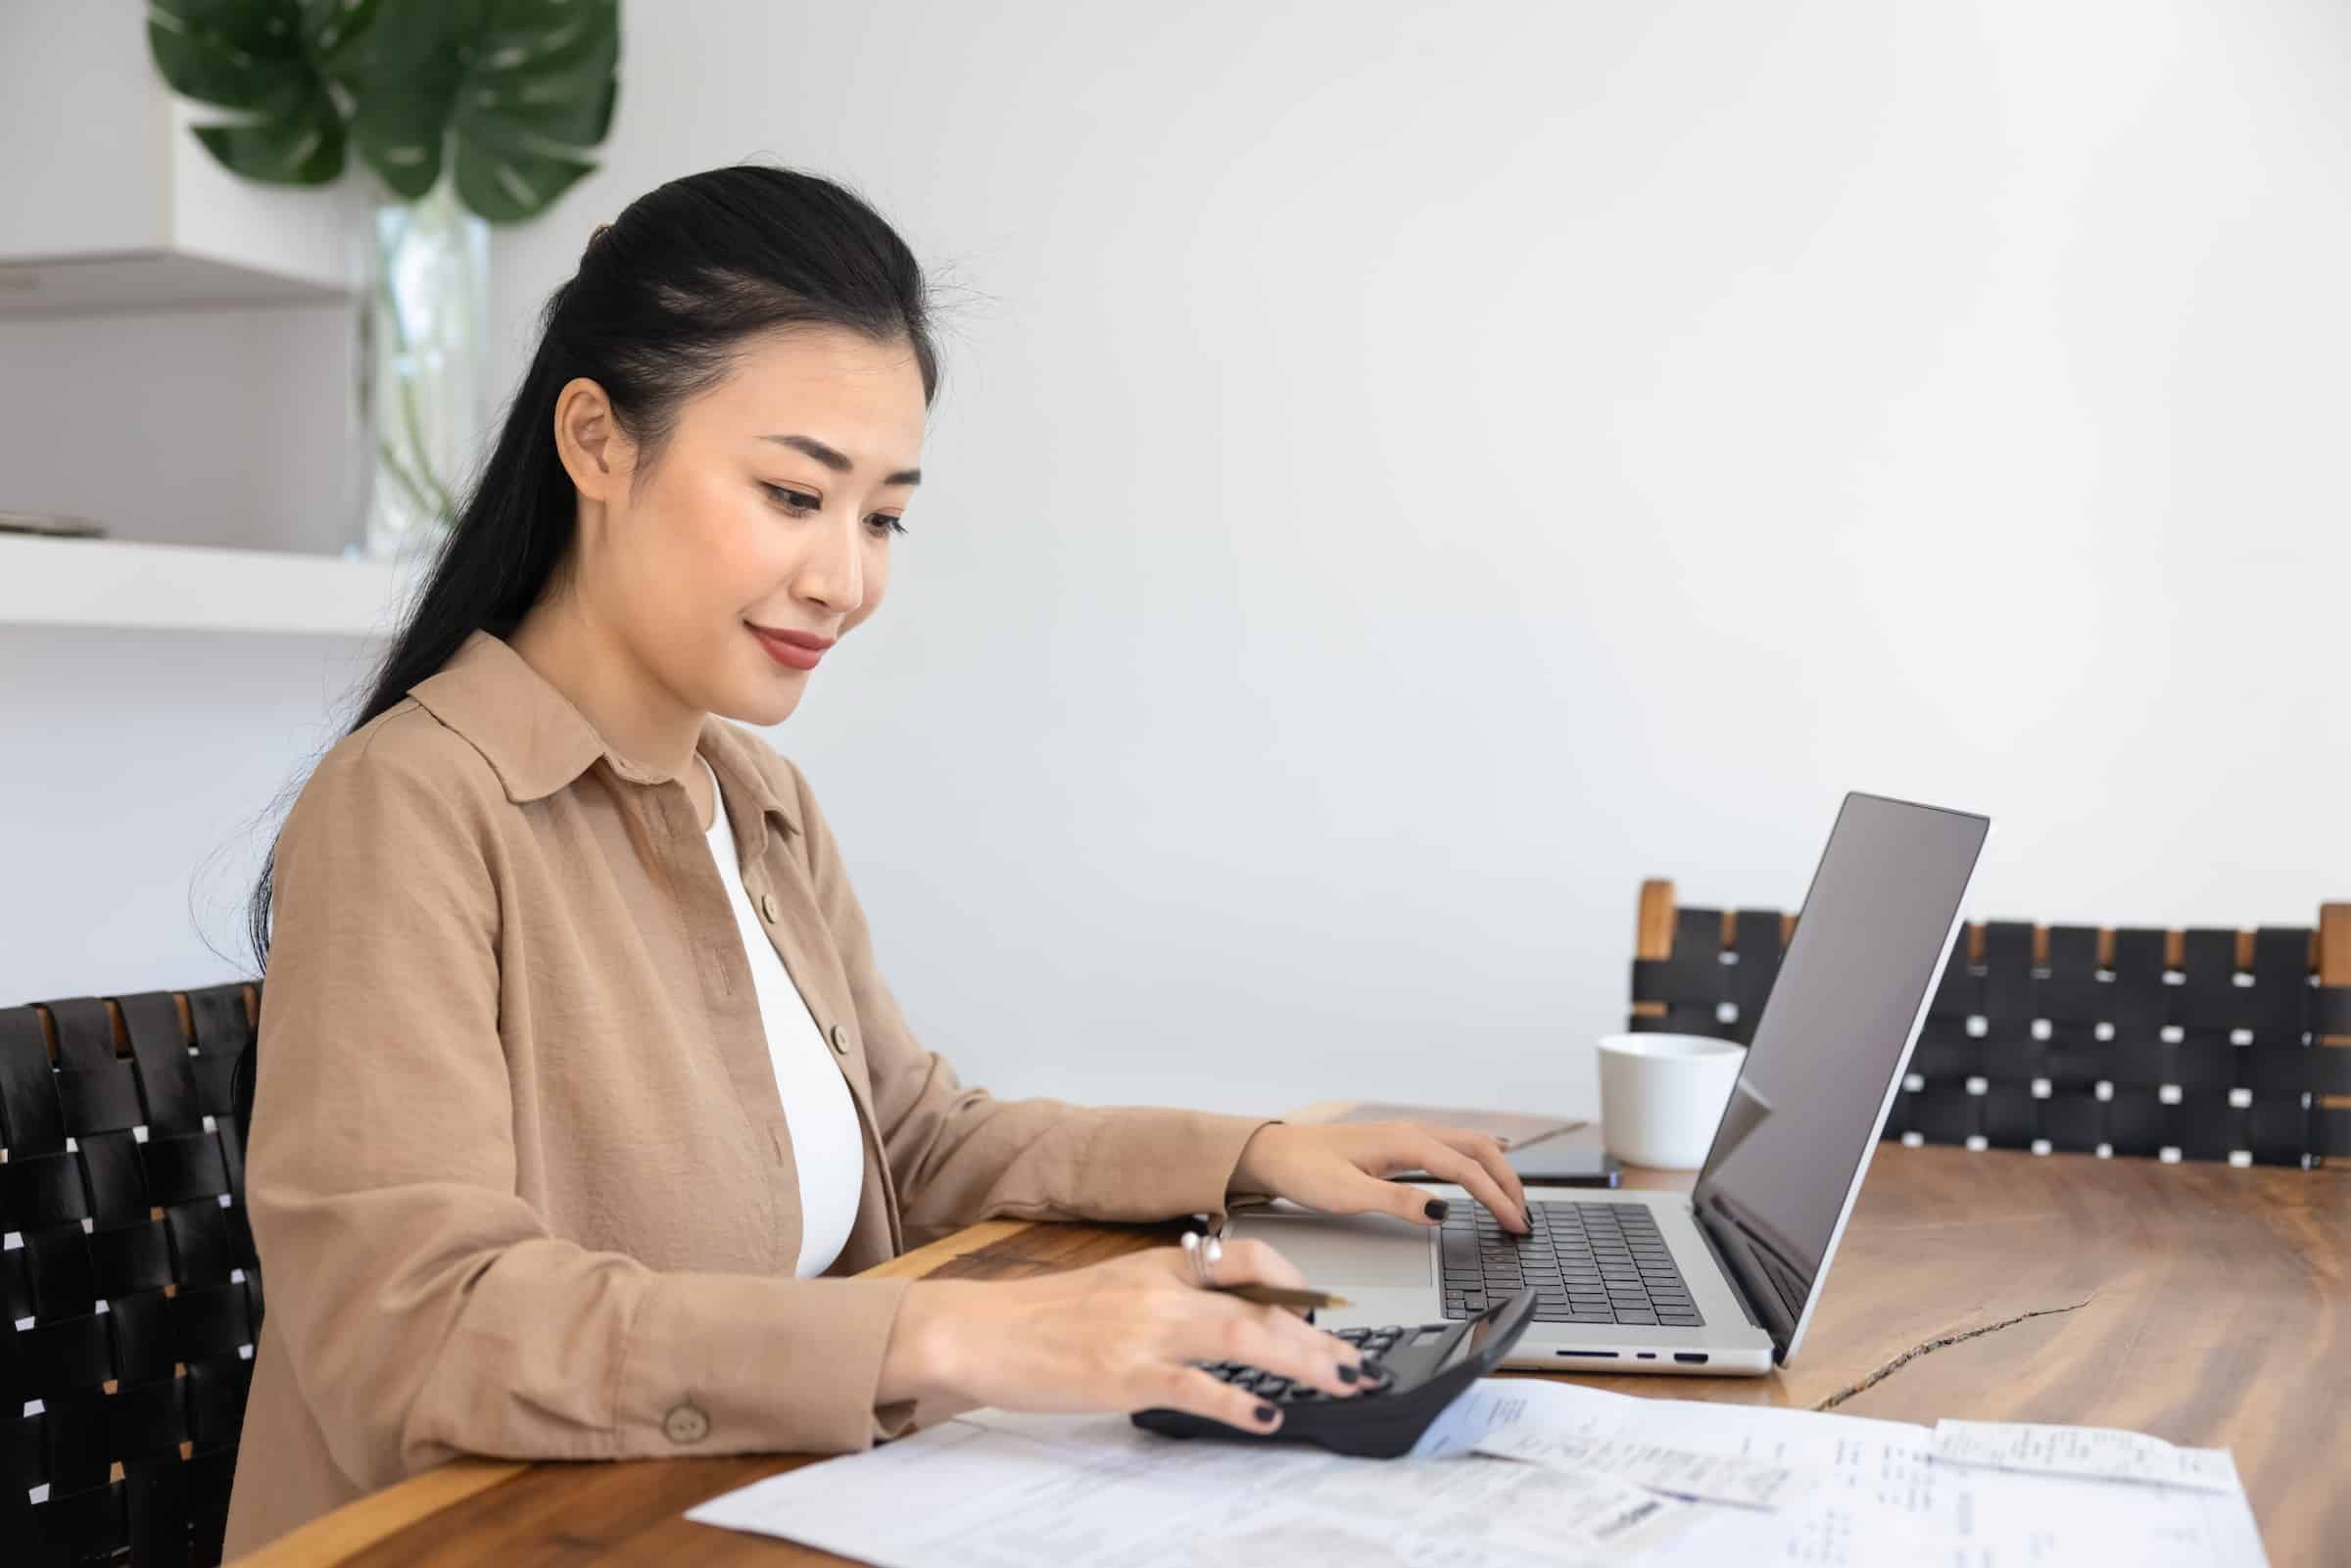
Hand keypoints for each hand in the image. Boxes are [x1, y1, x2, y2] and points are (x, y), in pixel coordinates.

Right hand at [878, 1237, 1384, 1432]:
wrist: (977, 1330)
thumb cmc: (1039, 1318)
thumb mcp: (1110, 1286)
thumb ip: (1162, 1295)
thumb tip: (1213, 1315)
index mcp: (1158, 1264)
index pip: (1243, 1255)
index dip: (1293, 1278)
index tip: (1325, 1304)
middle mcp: (1160, 1290)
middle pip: (1260, 1304)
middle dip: (1319, 1335)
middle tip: (1359, 1363)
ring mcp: (1145, 1332)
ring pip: (1243, 1337)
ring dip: (1302, 1361)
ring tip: (1342, 1381)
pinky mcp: (1125, 1374)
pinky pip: (1195, 1387)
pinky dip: (1237, 1402)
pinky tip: (1266, 1417)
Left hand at [1228, 1121, 1530, 1233]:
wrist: (1274, 1152)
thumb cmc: (1304, 1170)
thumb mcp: (1347, 1195)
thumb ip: (1397, 1202)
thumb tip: (1441, 1211)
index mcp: (1403, 1143)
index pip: (1466, 1169)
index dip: (1496, 1197)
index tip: (1515, 1224)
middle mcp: (1411, 1132)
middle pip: (1478, 1149)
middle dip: (1507, 1181)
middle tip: (1524, 1217)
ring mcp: (1406, 1135)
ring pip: (1468, 1144)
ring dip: (1496, 1170)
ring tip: (1514, 1199)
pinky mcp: (1400, 1144)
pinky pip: (1452, 1145)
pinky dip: (1478, 1158)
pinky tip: (1487, 1163)